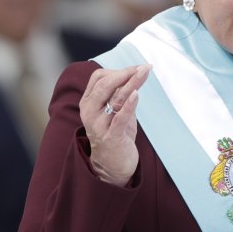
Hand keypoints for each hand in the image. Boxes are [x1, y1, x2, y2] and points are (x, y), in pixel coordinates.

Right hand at [81, 64, 151, 185]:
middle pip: (105, 85)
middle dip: (125, 73)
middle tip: (144, 67)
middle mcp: (90, 111)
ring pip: (114, 98)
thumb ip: (120, 94)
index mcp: (88, 102)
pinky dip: (129, 105)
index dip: (118, 70)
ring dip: (131, 83)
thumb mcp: (116, 110)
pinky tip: (136, 94)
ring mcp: (98, 125)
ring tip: (143, 73)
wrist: (112, 164)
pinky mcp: (110, 137)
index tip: (137, 67)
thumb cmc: (116, 133)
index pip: (99, 78)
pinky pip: (119, 118)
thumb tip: (135, 74)